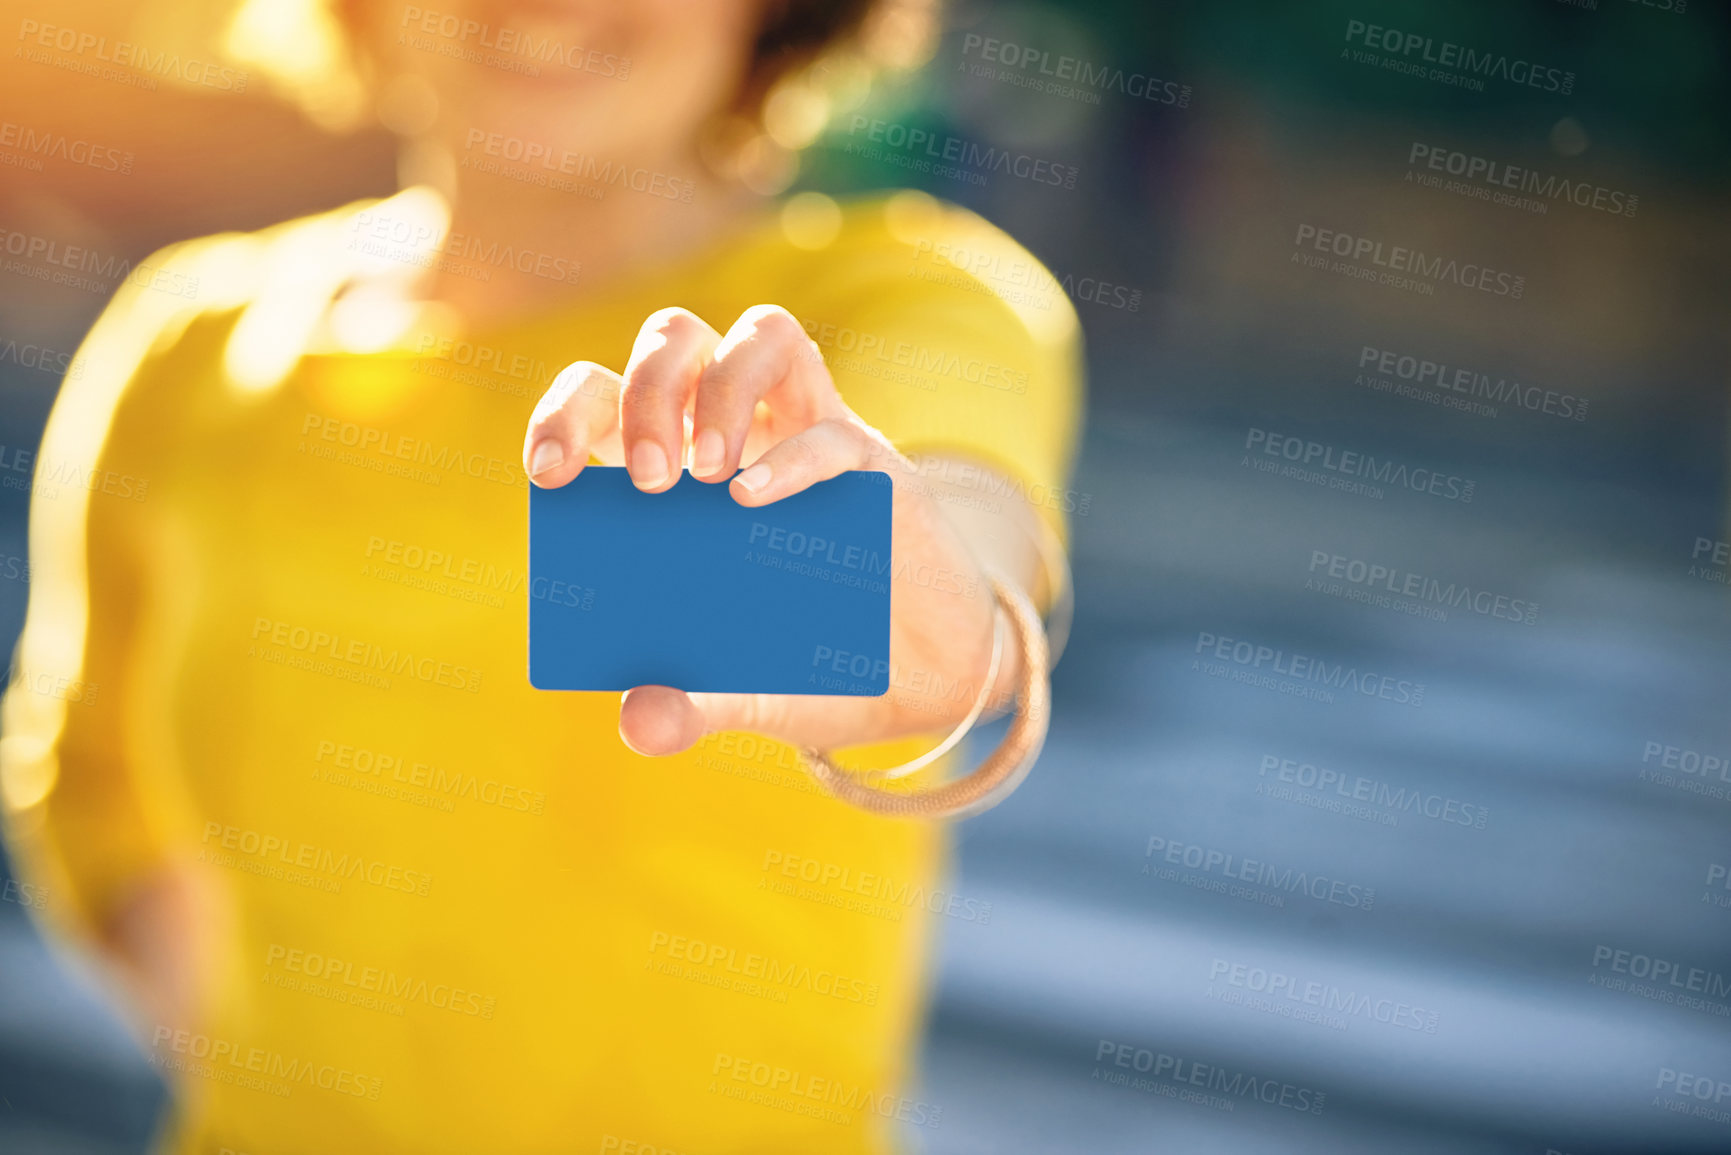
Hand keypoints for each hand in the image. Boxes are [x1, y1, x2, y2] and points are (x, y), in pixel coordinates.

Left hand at [522, 304, 1015, 756]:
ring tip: (709, 478)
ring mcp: (808, 434)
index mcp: (678, 470)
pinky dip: (792, 459)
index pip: (606, 395)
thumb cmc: (813, 664)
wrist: (921, 684)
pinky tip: (757, 503)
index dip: (568, 414)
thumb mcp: (743, 696)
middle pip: (676, 338)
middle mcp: (739, 432)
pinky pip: (832, 430)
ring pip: (761, 336)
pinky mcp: (872, 464)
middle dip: (647, 391)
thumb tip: (638, 722)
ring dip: (720, 391)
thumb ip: (690, 706)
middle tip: (648, 481)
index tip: (549, 475)